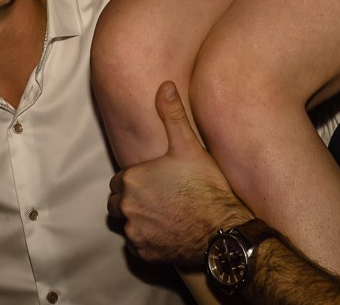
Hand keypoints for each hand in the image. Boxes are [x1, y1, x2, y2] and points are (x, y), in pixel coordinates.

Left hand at [107, 81, 251, 266]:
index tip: (155, 181)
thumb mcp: (189, 146)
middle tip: (158, 197)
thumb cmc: (206, 188)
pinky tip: (167, 231)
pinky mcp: (144, 252)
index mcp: (132, 178)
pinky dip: (147, 240)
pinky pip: (137, 244)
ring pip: (126, 224)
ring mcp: (134, 232)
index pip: (121, 180)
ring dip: (138, 220)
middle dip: (132, 199)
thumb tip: (165, 85)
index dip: (137, 179)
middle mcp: (127, 206)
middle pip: (118, 202)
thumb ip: (172, 114)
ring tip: (163, 215)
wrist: (221, 230)